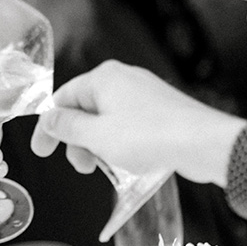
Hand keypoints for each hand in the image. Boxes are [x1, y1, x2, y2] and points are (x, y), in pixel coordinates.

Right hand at [31, 60, 244, 186]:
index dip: (49, 128)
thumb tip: (50, 119)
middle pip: (84, 109)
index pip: (63, 99)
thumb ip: (68, 127)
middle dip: (77, 140)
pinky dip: (119, 142)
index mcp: (104, 78)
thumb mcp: (98, 137)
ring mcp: (144, 92)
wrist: (204, 143)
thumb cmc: (151, 137)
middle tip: (84, 167)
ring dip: (98, 144)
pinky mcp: (160, 108)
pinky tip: (128, 160)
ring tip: (107, 167)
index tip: (42, 151)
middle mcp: (123, 79)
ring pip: (106, 118)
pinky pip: (128, 123)